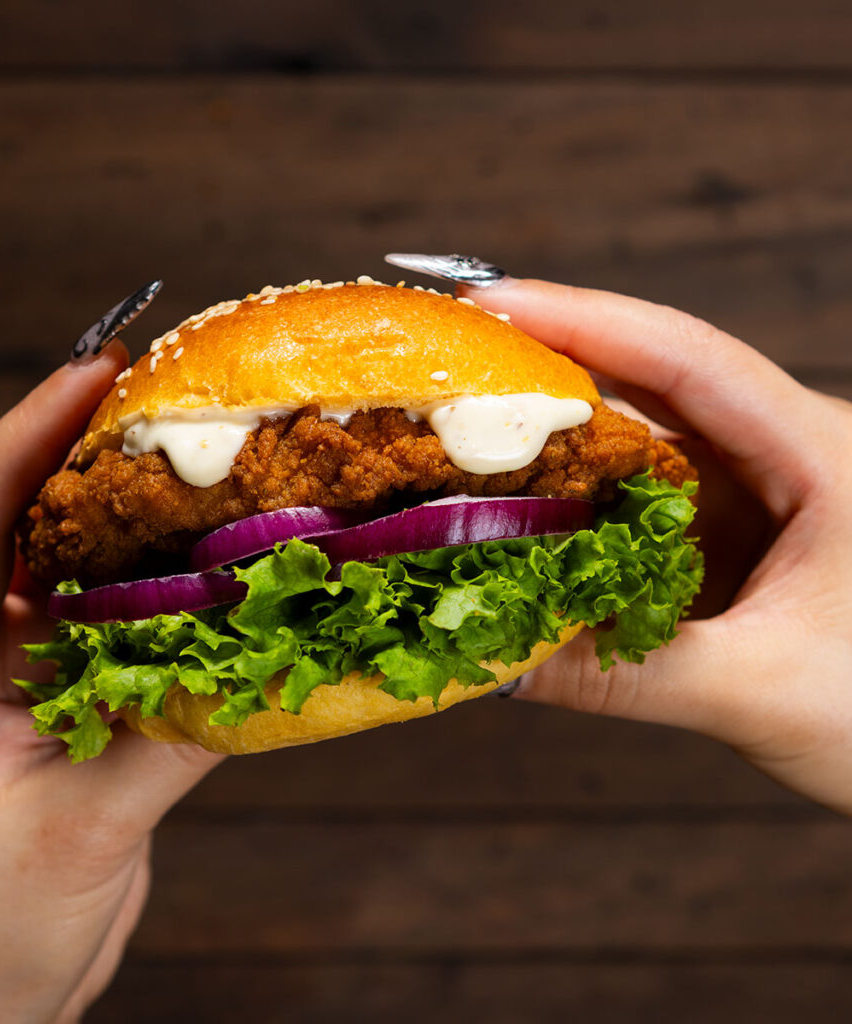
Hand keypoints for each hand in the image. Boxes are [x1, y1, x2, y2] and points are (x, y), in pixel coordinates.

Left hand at [0, 342, 223, 1022]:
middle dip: (85, 452)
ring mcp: (22, 683)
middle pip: (27, 524)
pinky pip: (118, 633)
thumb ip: (161, 739)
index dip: (26, 435)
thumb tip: (249, 658)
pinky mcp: (69, 713)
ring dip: (132, 521)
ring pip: (78, 575)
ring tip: (197, 461)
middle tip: (158, 391)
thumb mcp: (74, 834)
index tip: (88, 371)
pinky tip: (217, 574)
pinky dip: (165, 598)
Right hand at [465, 279, 851, 813]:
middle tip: (453, 359)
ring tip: (464, 430)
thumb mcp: (762, 692)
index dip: (586, 321)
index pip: (689, 358)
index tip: (493, 303)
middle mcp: (783, 453)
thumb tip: (496, 664)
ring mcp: (754, 492)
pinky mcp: (730, 533)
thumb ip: (626, 675)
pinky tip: (522, 508)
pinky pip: (639, 496)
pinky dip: (577, 499)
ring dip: (556, 437)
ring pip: (640, 441)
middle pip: (652, 381)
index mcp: (820, 452)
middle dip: (550, 363)